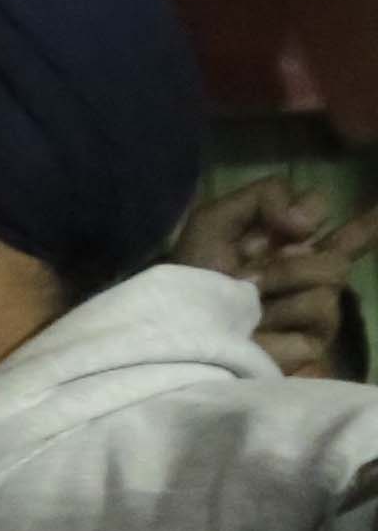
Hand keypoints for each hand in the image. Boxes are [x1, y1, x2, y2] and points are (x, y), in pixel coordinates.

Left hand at [174, 173, 375, 379]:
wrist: (185, 332)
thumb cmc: (194, 278)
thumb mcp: (214, 221)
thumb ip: (265, 195)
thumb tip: (306, 221)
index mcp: (283, 242)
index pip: (321, 209)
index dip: (311, 209)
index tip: (292, 224)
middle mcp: (306, 269)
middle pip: (345, 242)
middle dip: (291, 257)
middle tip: (251, 276)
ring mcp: (316, 303)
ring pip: (332, 270)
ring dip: (282, 280)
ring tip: (250, 301)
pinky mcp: (317, 336)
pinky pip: (322, 307)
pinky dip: (285, 312)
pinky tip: (260, 326)